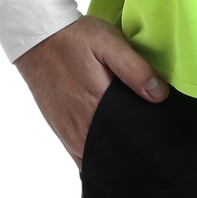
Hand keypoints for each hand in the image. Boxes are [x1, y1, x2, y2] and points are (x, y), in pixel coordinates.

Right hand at [14, 14, 167, 161]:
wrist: (36, 39)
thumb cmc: (73, 39)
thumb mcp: (109, 43)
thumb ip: (135, 70)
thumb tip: (160, 95)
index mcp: (98, 107)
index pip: (130, 139)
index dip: (146, 142)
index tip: (159, 139)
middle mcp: (82, 128)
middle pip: (116, 152)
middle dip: (133, 150)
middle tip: (148, 140)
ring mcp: (70, 133)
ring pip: (99, 158)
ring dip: (115, 154)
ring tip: (129, 141)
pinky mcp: (62, 132)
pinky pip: (83, 157)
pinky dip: (97, 155)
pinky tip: (108, 146)